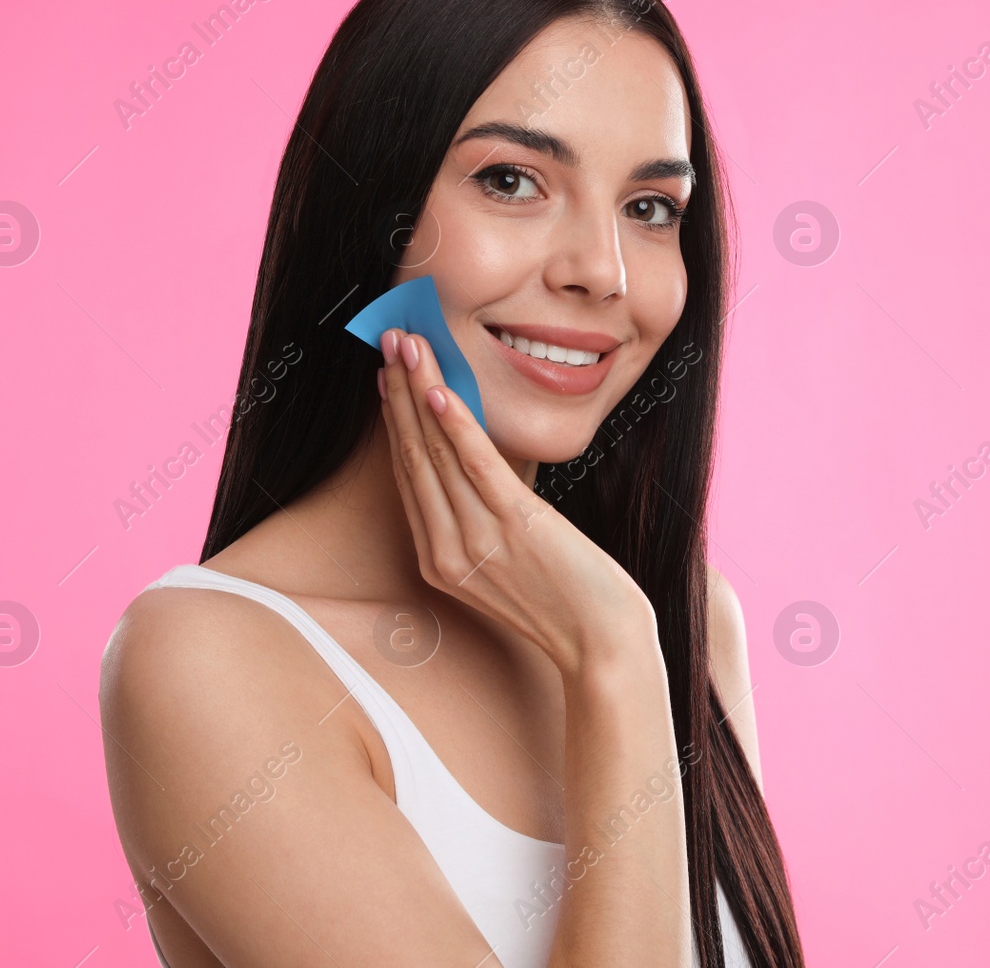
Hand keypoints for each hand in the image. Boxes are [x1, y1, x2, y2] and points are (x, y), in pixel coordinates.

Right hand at [376, 328, 657, 678]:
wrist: (603, 647)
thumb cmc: (566, 603)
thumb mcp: (509, 562)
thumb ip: (484, 520)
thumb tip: (479, 460)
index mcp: (439, 561)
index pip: (408, 477)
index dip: (395, 421)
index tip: (387, 377)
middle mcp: (447, 551)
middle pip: (412, 457)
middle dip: (397, 394)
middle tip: (389, 342)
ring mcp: (477, 539)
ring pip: (436, 453)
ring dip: (419, 392)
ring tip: (409, 346)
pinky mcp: (514, 525)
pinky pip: (476, 465)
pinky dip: (455, 425)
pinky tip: (441, 390)